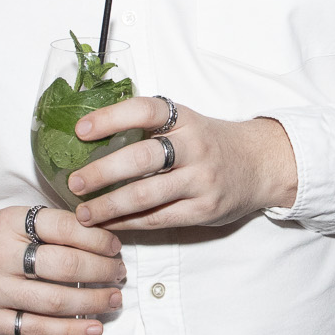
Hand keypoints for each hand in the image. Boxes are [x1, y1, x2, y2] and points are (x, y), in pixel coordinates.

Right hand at [0, 206, 124, 334]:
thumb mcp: (12, 221)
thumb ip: (51, 226)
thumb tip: (102, 239)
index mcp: (9, 222)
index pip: (65, 227)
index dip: (99, 238)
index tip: (115, 247)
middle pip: (66, 266)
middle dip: (102, 271)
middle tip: (118, 274)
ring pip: (55, 300)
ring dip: (93, 301)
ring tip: (113, 299)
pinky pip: (38, 328)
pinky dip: (71, 329)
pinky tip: (93, 326)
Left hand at [65, 97, 297, 231]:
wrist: (260, 164)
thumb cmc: (210, 142)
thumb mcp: (186, 122)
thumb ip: (149, 126)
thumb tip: (89, 132)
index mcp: (184, 118)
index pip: (145, 110)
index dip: (111, 117)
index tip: (80, 130)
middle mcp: (194, 146)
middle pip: (142, 157)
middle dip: (102, 172)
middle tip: (74, 182)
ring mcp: (201, 179)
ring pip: (146, 194)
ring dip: (109, 206)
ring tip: (83, 213)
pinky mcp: (204, 209)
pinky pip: (158, 218)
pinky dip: (128, 223)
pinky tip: (109, 224)